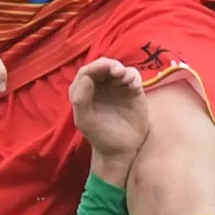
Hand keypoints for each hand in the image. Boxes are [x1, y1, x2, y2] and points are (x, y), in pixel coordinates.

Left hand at [69, 57, 149, 186]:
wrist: (121, 149)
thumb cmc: (100, 136)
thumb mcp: (85, 121)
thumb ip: (80, 100)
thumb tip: (86, 77)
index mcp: (84, 91)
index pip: (87, 72)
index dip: (94, 67)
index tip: (104, 68)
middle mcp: (99, 85)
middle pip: (103, 66)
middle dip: (110, 65)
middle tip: (117, 72)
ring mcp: (116, 86)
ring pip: (118, 69)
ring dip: (122, 70)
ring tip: (125, 79)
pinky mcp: (132, 90)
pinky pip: (133, 77)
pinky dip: (133, 77)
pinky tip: (134, 86)